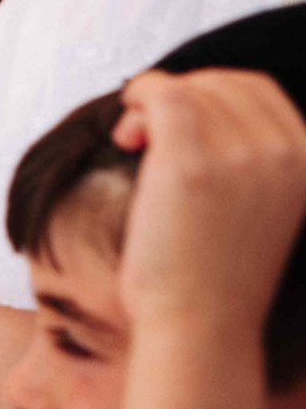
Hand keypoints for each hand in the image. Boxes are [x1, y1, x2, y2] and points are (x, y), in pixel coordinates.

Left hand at [112, 69, 305, 337]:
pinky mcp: (192, 162)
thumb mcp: (260, 208)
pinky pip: (163, 93)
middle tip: (145, 132)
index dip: (210, 94)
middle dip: (180, 95)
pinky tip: (124, 129)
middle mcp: (285, 152)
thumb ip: (250, 161)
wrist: (200, 325)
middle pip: (223, 84)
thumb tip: (194, 108)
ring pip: (190, 88)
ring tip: (131, 140)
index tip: (177, 121)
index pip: (258, 91)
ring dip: (152, 103)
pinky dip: (138, 97)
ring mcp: (241, 154)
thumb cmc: (213, 276)